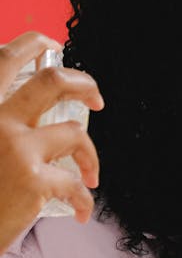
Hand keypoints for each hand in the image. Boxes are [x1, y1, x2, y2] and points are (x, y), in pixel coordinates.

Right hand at [0, 31, 103, 251]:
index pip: (5, 58)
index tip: (53, 45)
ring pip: (75, 133)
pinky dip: (84, 201)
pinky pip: (76, 185)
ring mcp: (17, 148)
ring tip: (89, 175)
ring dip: (91, 156)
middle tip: (96, 97)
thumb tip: (30, 116)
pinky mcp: (34, 181)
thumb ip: (1, 121)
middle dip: (84, 83)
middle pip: (52, 82)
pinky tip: (80, 212)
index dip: (33, 44)